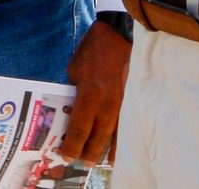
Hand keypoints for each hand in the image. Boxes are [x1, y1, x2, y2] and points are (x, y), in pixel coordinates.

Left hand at [56, 19, 130, 166]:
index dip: (72, 146)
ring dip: (106, 150)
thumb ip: (75, 90)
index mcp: (90, 95)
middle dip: (88, 152)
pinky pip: (126, 126)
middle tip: (81, 163)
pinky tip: (119, 149)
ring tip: (100, 163)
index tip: (66, 156)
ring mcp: (123, 104)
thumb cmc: (93, 49)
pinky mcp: (132, 100)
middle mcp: (108, 105)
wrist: (120, 33)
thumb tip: (74, 106)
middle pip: (98, 138)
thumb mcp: (75, 69)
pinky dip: (122, 140)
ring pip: (115, 136)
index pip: (80, 129)